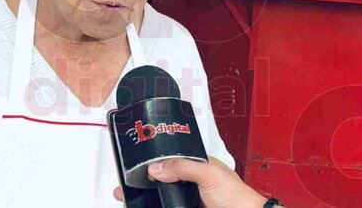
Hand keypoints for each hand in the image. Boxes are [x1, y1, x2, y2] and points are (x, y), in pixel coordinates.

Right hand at [113, 158, 278, 207]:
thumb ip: (182, 167)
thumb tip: (156, 167)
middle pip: (161, 179)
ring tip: (127, 198)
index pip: (169, 158)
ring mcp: (188, 199)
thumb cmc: (237, 196)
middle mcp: (190, 181)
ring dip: (146, 197)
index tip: (134, 165)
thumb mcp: (208, 174)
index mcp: (197, 165)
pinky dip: (156, 205)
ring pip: (162, 196)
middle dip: (142, 182)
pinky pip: (166, 206)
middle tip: (124, 187)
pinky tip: (142, 206)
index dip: (152, 161)